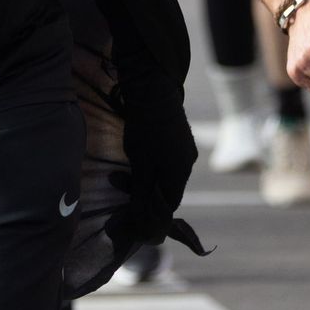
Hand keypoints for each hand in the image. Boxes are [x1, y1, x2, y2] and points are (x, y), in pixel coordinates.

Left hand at [115, 72, 198, 244]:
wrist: (152, 91)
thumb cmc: (144, 130)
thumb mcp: (140, 165)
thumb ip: (142, 192)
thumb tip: (142, 218)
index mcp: (181, 173)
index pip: (169, 205)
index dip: (152, 213)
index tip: (133, 213)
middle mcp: (188, 163)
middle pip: (169, 189)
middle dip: (146, 194)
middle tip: (121, 184)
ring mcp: (186, 148)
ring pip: (167, 174)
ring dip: (148, 178)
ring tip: (125, 171)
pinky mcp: (181, 137)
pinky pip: (169, 160)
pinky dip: (153, 166)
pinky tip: (138, 158)